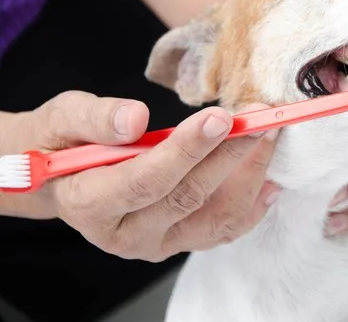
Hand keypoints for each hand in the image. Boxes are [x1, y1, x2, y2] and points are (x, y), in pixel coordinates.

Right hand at [1, 91, 279, 261]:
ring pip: (215, 218)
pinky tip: (270, 178)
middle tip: (260, 118)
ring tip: (270, 136)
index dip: (186, 150)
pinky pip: (224, 229)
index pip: (146, 181)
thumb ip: (93, 119)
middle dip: (230, 154)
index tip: (222, 118)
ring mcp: (157, 243)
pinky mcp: (180, 241)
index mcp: (90, 204)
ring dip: (250, 176)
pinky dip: (252, 204)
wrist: (62, 178)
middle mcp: (126, 234)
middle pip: (188, 197)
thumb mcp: (61, 118)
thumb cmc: (63, 143)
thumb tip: (135, 119)